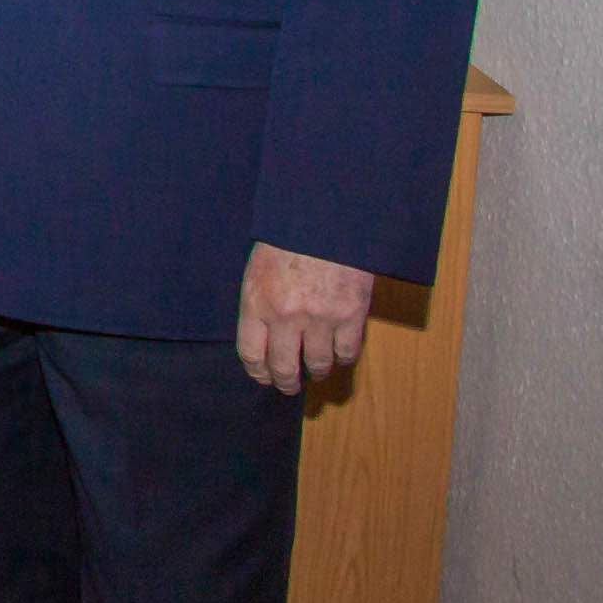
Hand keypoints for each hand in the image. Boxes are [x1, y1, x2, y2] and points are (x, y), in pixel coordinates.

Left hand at [236, 242, 378, 393]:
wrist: (327, 216)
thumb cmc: (289, 235)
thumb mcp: (259, 266)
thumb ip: (260, 302)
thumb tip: (264, 337)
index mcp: (257, 301)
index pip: (251, 354)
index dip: (258, 372)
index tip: (264, 377)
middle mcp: (286, 316)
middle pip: (283, 367)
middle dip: (286, 382)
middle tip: (289, 386)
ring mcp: (320, 318)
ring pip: (317, 364)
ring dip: (316, 371)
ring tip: (316, 370)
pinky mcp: (351, 315)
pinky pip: (347, 352)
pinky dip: (343, 358)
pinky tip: (339, 355)